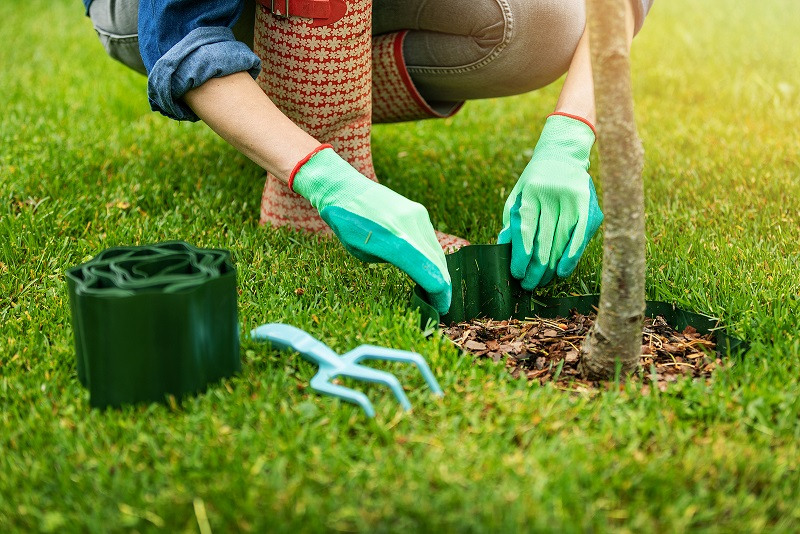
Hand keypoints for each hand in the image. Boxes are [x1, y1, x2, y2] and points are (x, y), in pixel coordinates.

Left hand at [292, 146, 451, 313]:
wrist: (346, 189)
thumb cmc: (348, 225)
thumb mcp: (365, 253)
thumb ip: (395, 263)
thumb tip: (419, 275)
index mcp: (393, 241)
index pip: (428, 272)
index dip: (438, 294)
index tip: (441, 308)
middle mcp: (409, 226)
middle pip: (438, 264)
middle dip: (443, 286)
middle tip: (441, 303)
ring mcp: (417, 215)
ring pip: (438, 251)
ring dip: (439, 272)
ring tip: (436, 289)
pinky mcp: (419, 211)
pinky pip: (431, 239)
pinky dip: (433, 256)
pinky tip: (429, 268)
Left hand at [497, 114, 603, 288]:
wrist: (562, 155)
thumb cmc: (534, 183)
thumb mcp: (517, 197)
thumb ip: (511, 222)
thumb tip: (504, 250)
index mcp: (531, 192)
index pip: (526, 231)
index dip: (521, 256)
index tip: (517, 274)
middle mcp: (554, 195)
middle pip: (545, 241)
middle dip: (536, 268)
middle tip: (529, 285)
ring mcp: (574, 201)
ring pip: (562, 243)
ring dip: (552, 267)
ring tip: (542, 282)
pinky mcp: (590, 207)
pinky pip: (581, 238)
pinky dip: (571, 257)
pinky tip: (562, 272)